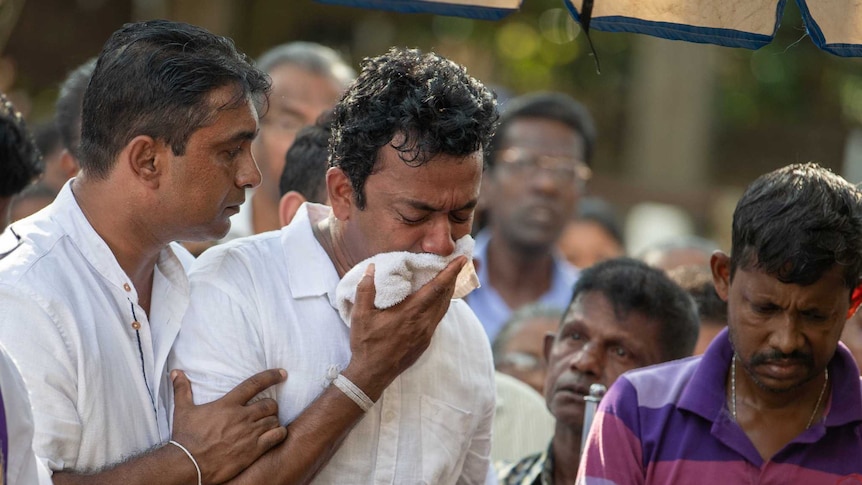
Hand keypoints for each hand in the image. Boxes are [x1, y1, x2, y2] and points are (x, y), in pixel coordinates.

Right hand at [170, 368, 287, 483]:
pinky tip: (275, 435)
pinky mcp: (254, 450)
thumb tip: (176, 372)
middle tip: (266, 410)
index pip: (255, 384)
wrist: (188, 465)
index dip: (271, 376)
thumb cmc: (186, 437)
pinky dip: (279, 434)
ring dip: (274, 420)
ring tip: (268, 424)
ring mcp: (249, 434)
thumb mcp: (182, 411)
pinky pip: (277, 437)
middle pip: (270, 404)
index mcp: (228, 404)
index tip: (283, 373)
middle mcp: (242, 417)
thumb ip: (182, 390)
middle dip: (271, 406)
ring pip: (274, 420)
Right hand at [343, 256, 466, 399]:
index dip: (450, 272)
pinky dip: (441, 306)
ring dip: (448, 292)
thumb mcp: (360, 315)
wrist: (372, 374)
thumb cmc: (366, 344)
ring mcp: (426, 334)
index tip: (461, 259)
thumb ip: (366, 289)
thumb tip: (372, 268)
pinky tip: (437, 301)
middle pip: (445, 297)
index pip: (436, 288)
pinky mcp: (425, 342)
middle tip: (457, 263)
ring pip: (443, 309)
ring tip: (449, 278)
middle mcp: (423, 323)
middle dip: (452, 278)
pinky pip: (438, 319)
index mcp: (410, 313)